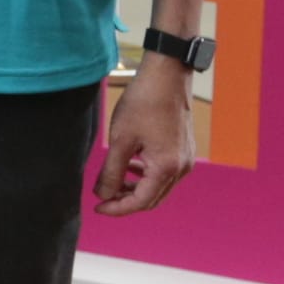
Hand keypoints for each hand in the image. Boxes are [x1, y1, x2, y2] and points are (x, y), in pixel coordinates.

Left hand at [92, 63, 195, 215]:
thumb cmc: (143, 103)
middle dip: (126, 200)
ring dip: (135, 188)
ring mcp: (186, 159)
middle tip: (102, 197)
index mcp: (167, 167)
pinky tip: (129, 165)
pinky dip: (146, 174)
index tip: (97, 207)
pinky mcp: (184, 149)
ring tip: (112, 181)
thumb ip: (111, 172)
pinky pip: (165, 172)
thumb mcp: (120, 139)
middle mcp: (182, 168)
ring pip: (158, 186)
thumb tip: (102, 195)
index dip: (117, 208)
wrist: (167, 75)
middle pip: (152, 198)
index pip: (141, 202)